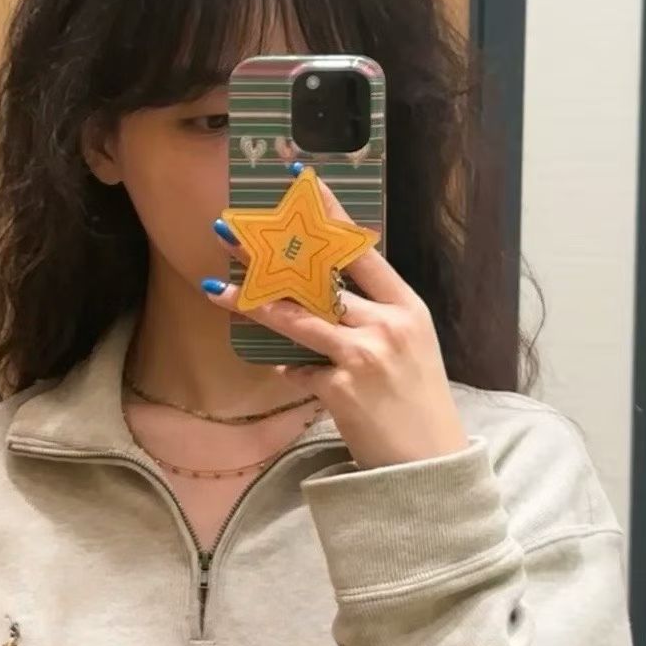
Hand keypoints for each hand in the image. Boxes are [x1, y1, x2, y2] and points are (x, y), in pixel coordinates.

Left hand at [208, 173, 469, 470]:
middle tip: (228, 231)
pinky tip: (283, 369)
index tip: (301, 182)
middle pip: (319, 278)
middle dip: (270, 253)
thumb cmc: (417, 402)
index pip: (363, 249)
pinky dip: (287, 369)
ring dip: (252, 303)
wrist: (428, 463)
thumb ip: (374, 316)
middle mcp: (387, 324)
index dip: (330, 214)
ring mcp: (363, 356)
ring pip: (297, 318)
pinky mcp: (341, 389)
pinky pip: (298, 369)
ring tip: (216, 288)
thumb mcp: (410, 346)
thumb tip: (324, 293)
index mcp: (407, 307)